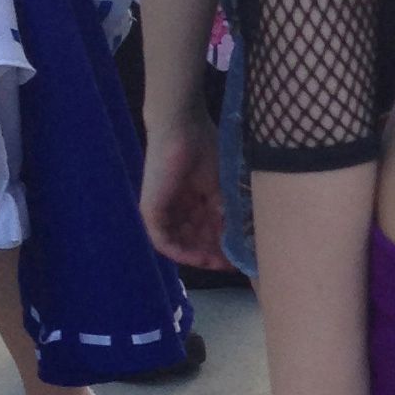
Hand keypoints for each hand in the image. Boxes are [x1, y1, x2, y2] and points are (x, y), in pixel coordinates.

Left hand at [141, 115, 232, 268]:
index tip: (242, 258)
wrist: (183, 129)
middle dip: (215, 255)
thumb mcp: (224, 187)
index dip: (225, 246)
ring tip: (221, 264)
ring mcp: (163, 212)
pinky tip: (202, 259)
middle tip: (234, 265)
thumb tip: (243, 239)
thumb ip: (228, 213)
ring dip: (201, 257)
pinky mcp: (151, 213)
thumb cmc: (207, 149)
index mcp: (194, 200)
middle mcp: (178, 208)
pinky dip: (183, 254)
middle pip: (195, 241)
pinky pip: (165, 243)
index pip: (208, 231)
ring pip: (182, 244)